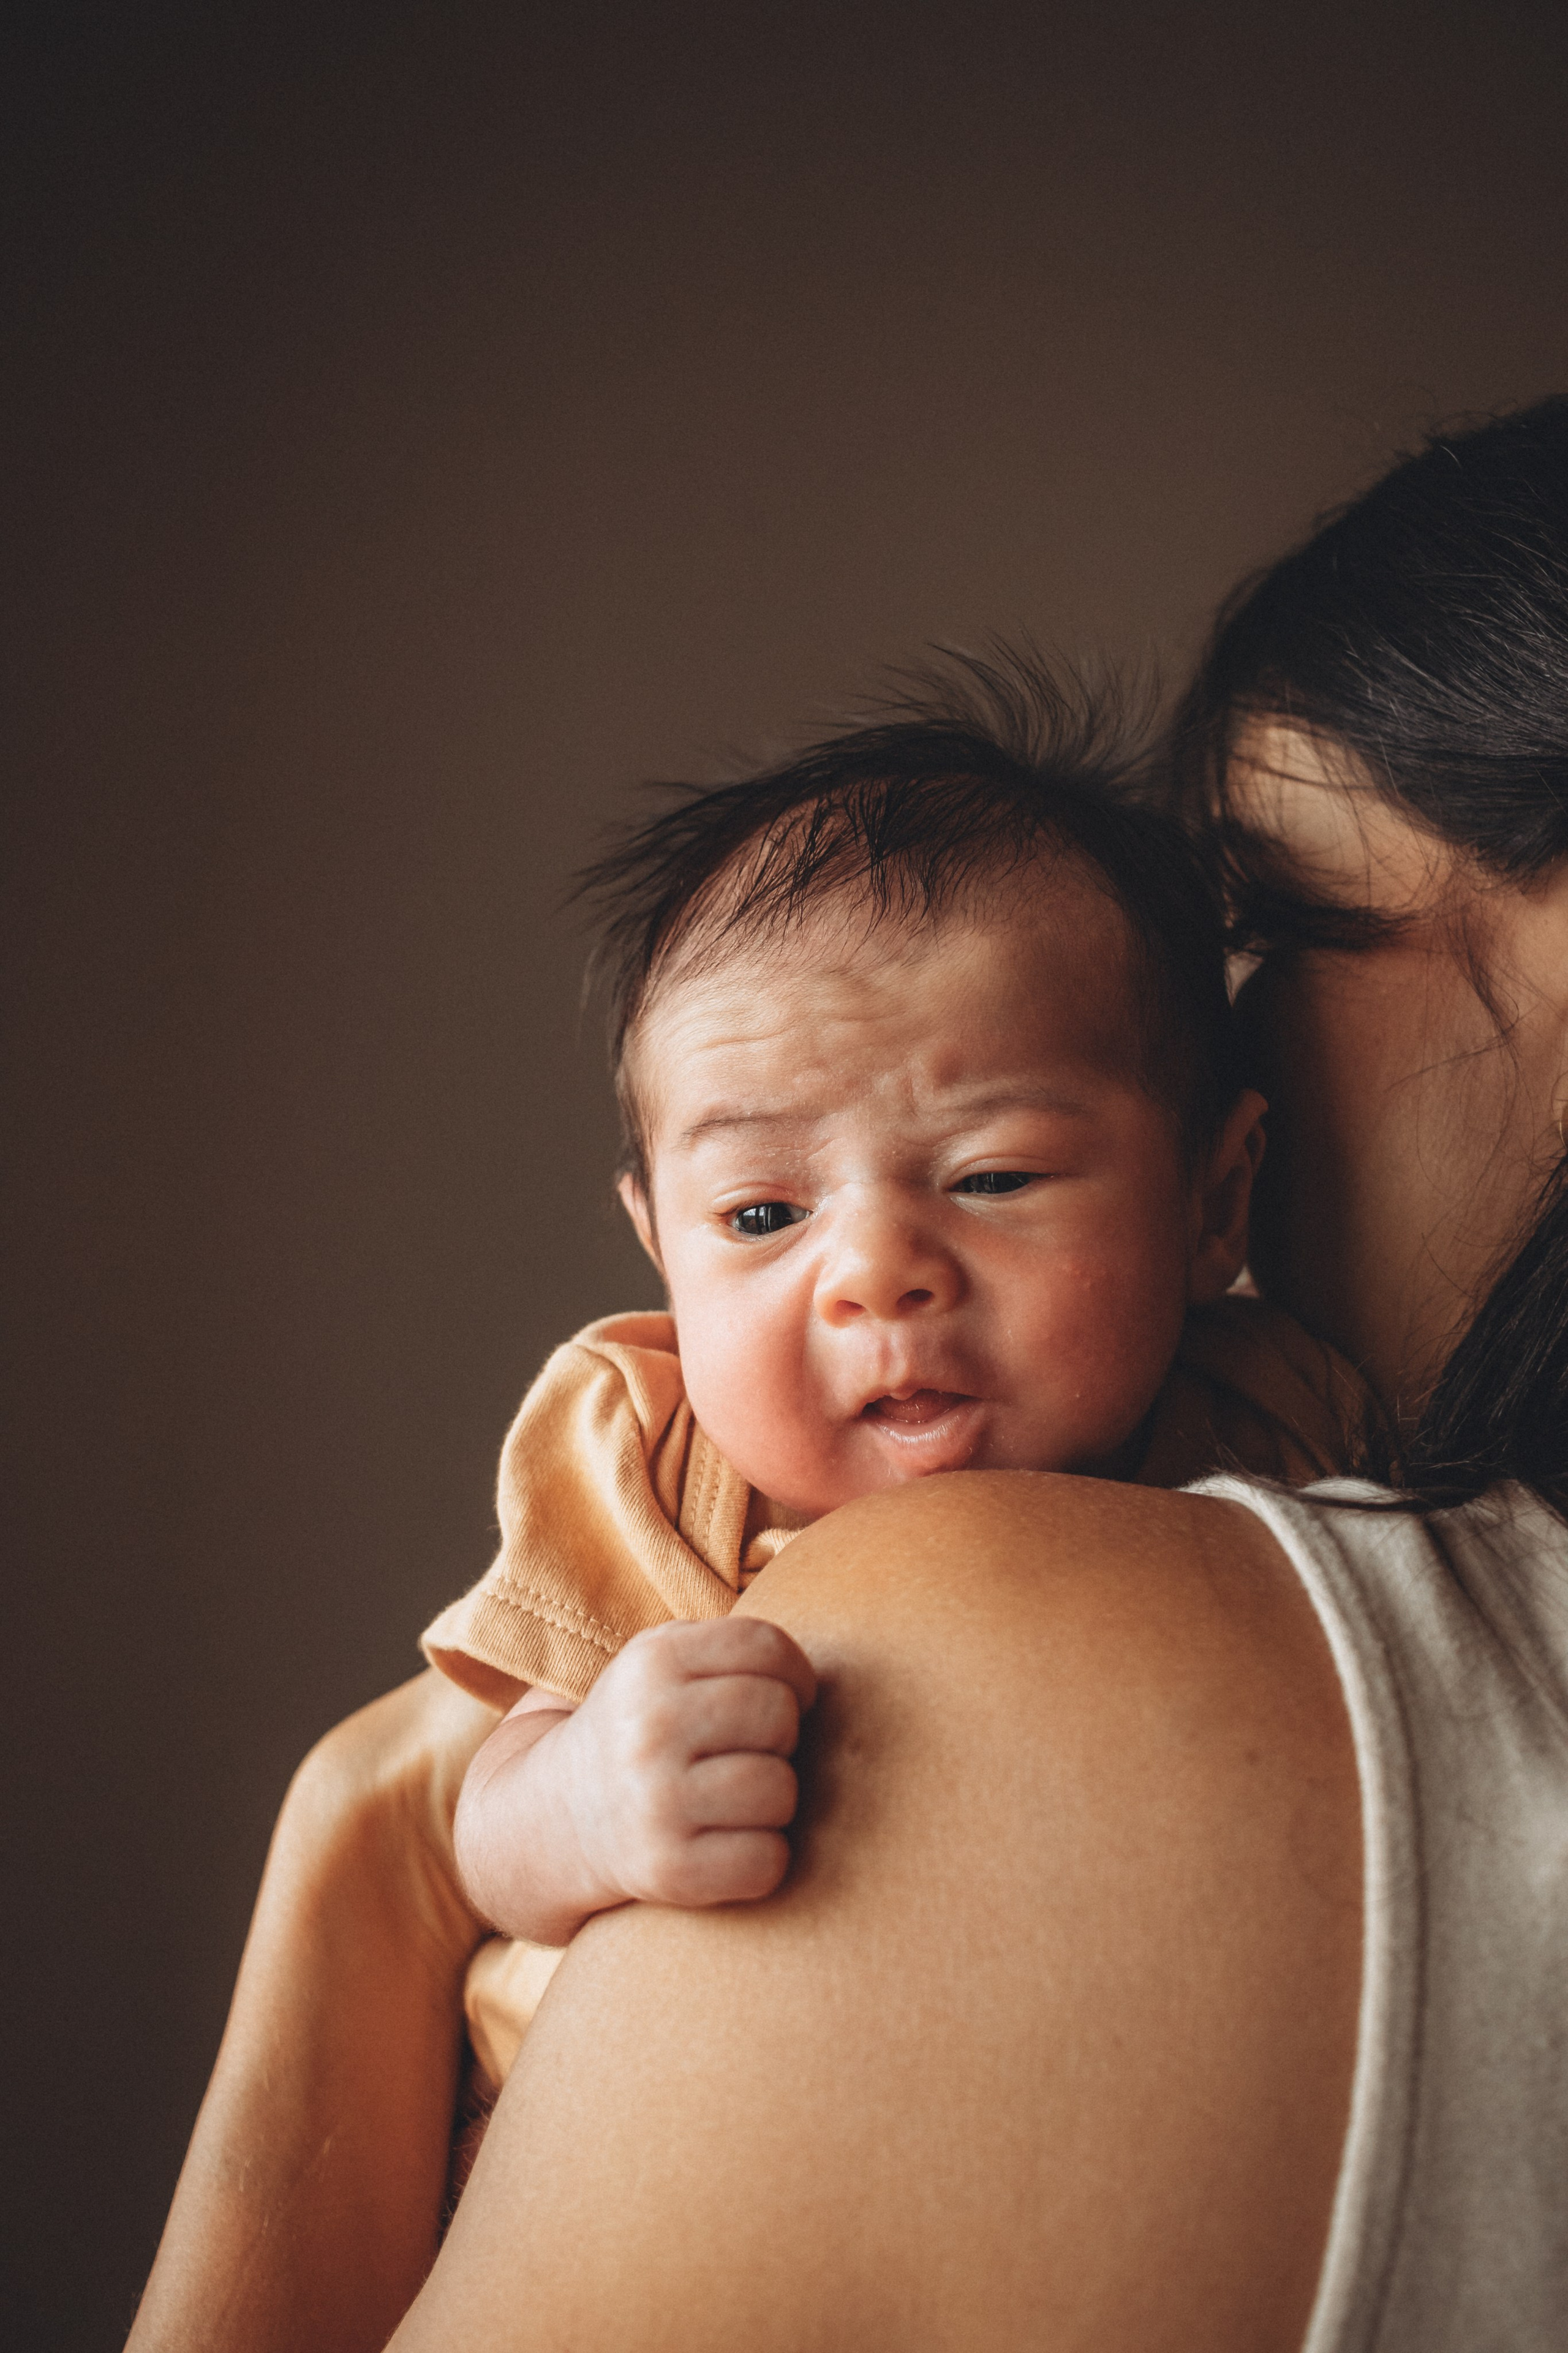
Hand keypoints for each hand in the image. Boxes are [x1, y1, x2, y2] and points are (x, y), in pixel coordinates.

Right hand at [454, 1617, 817, 1945]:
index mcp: (653, 1660)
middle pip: (779, 1716)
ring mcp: (656, 1801)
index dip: (795, 1675)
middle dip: (778, 1737)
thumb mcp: (661, 1663)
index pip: (770, 1648)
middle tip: (746, 1752)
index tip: (783, 1696)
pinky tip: (727, 1846)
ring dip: (772, 1802)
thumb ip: (730, 1646)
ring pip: (781, 1791)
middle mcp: (649, 1725)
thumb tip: (826, 1657)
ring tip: (732, 1800)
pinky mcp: (667, 1871)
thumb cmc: (638, 1731)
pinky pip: (768, 1862)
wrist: (554, 1820)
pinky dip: (762, 1860)